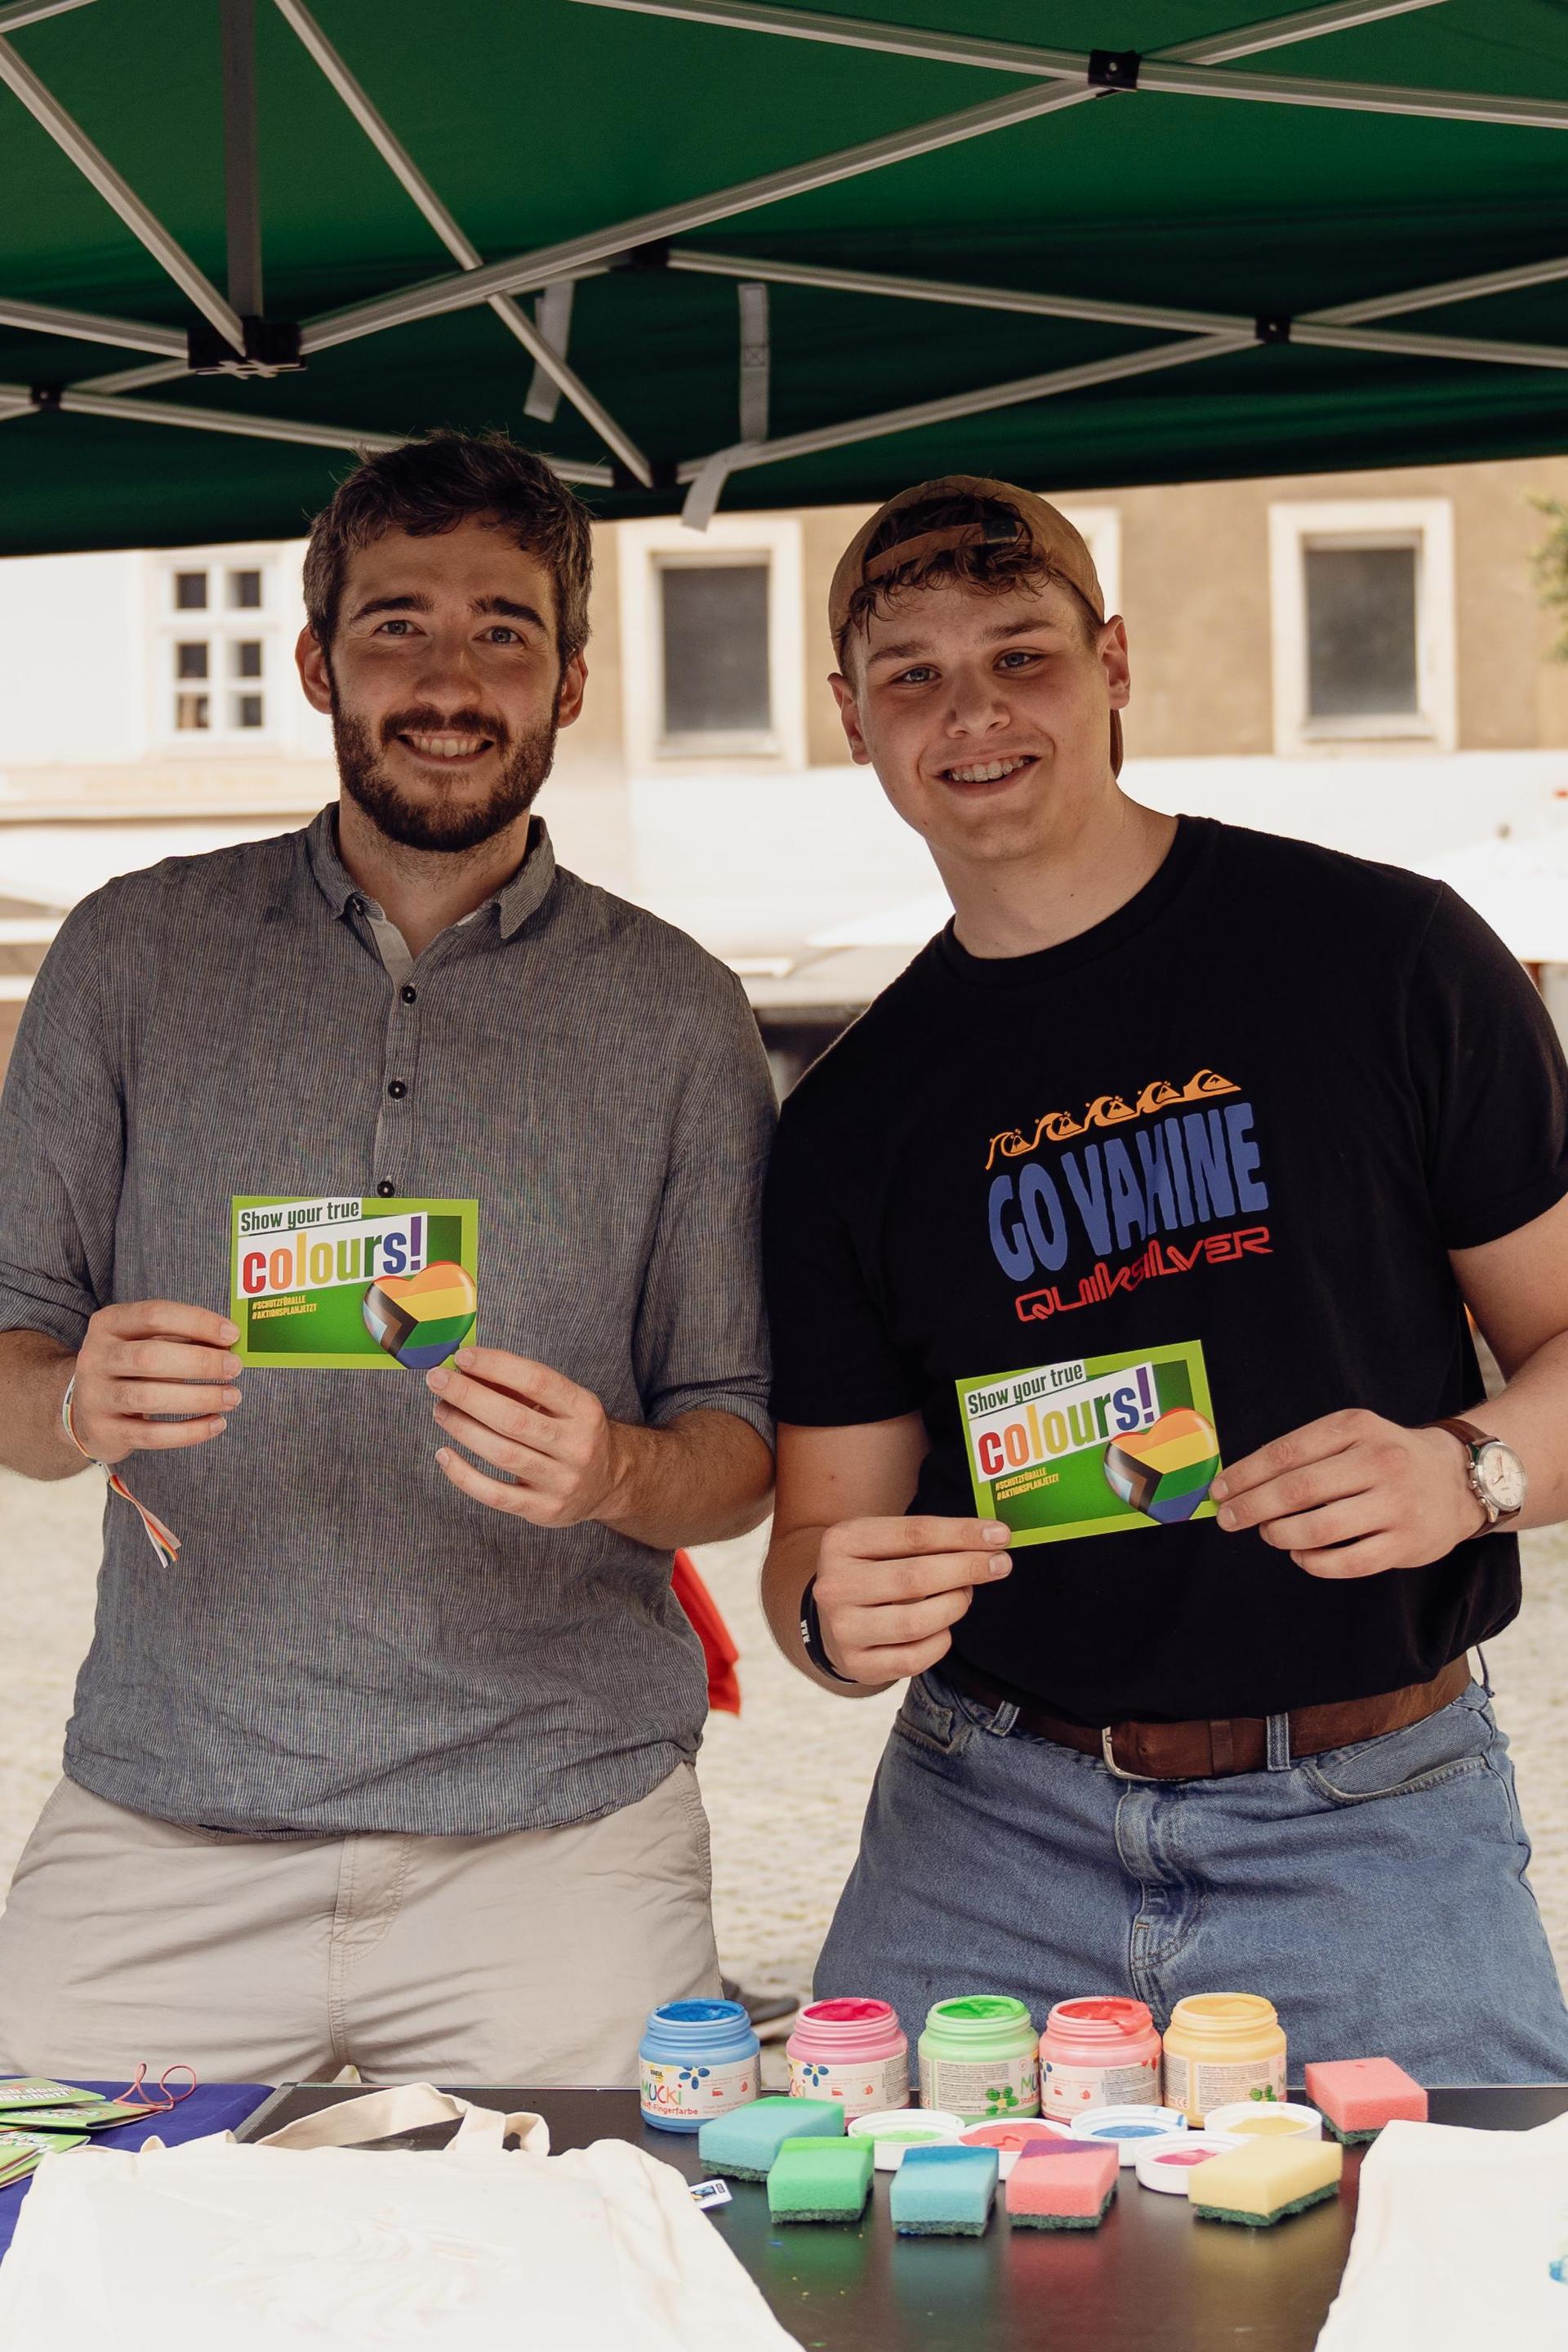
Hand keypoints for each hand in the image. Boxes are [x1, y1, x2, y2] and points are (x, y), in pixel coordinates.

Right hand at [68, 1300, 241, 1465]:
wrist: (86, 1412)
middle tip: (235, 1368)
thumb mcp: (147, 1343)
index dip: (197, 1322)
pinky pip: (151, 1435)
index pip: (154, 1315)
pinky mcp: (104, 1431)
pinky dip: (189, 1432)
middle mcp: (95, 1357)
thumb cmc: (131, 1370)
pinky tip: (215, 1424)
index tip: (231, 1334)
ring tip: (232, 1397)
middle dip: (200, 1362)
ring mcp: (95, 1396)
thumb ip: (183, 1338)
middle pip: (150, 1356)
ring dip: (199, 1398)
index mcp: (108, 1324)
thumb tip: (230, 1341)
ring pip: (150, 1398)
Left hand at [427, 1347, 626, 1526]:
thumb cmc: (573, 1434)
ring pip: (502, 1453)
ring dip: (462, 1428)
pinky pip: (494, 1494)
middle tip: (437, 1380)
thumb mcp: (563, 1404)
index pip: (537, 1380)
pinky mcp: (543, 1510)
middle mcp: (577, 1446)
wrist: (607, 1484)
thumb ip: (521, 1388)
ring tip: (441, 1410)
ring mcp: (561, 1481)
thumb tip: (468, 1370)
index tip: (462, 1357)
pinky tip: (444, 1455)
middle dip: (468, 1395)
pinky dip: (463, 1474)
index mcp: (584, 1410)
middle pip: (514, 1419)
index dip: (496, 1366)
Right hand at [812, 1515, 1012, 1683]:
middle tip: (1001, 1564)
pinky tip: (943, 1628)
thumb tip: (990, 1538)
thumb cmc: (873, 1571)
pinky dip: (940, 1642)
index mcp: (842, 1542)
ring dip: (955, 1605)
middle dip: (967, 1569)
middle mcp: (835, 1585)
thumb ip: (930, 1538)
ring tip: (965, 1595)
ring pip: (916, 1622)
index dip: (961, 1534)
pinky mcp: (857, 1664)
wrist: (832, 1617)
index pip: (913, 1534)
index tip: (1000, 1534)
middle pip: (915, 1577)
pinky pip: (913, 1659)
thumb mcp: (886, 1542)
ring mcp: (842, 1628)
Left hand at [1212, 1408, 1485, 1578]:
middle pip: (1297, 1490)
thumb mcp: (1352, 1433)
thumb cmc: (1387, 1457)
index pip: (1286, 1452)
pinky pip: (1345, 1562)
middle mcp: (1378, 1462)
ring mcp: (1395, 1505)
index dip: (1245, 1475)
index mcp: (1356, 1428)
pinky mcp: (1405, 1544)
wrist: (1459, 1480)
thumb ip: (1303, 1452)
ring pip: (1318, 1528)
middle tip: (1228, 1519)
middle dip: (1252, 1507)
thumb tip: (1240, 1483)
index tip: (1219, 1491)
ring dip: (1279, 1534)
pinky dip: (1312, 1561)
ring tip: (1268, 1533)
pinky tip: (1300, 1554)